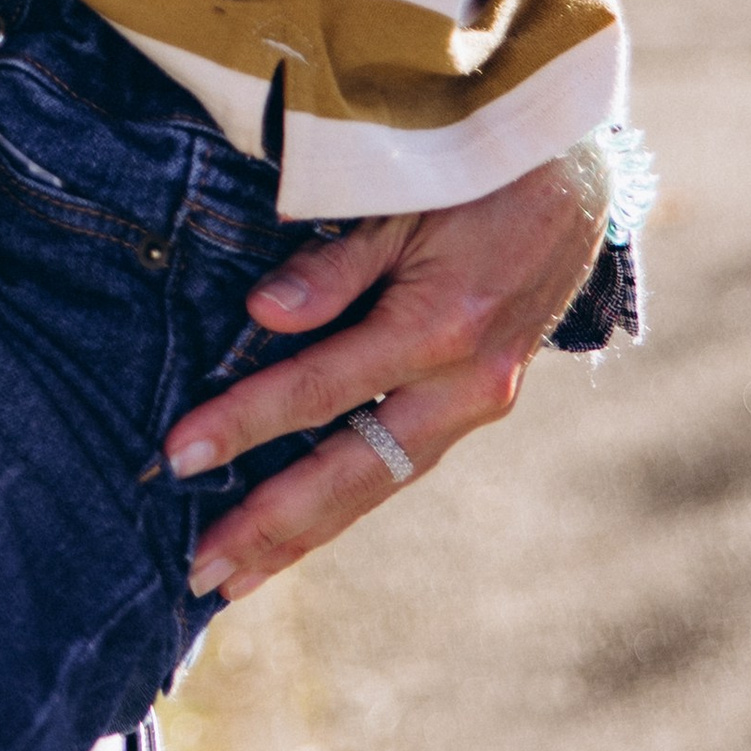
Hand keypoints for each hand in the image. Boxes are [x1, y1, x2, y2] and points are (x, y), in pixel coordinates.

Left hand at [165, 143, 611, 600]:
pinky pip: (401, 467)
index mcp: (440, 327)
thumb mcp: (402, 200)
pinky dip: (346, 505)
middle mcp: (463, 383)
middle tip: (197, 570)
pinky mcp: (477, 406)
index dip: (244, 423)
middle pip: (352, 471)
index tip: (175, 455)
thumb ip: (335, 266)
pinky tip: (297, 533)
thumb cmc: (470, 172)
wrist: (574, 178)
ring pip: (378, 486)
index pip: (321, 390)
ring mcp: (476, 403)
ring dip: (305, 536)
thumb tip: (262, 315)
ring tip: (234, 578)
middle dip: (271, 524)